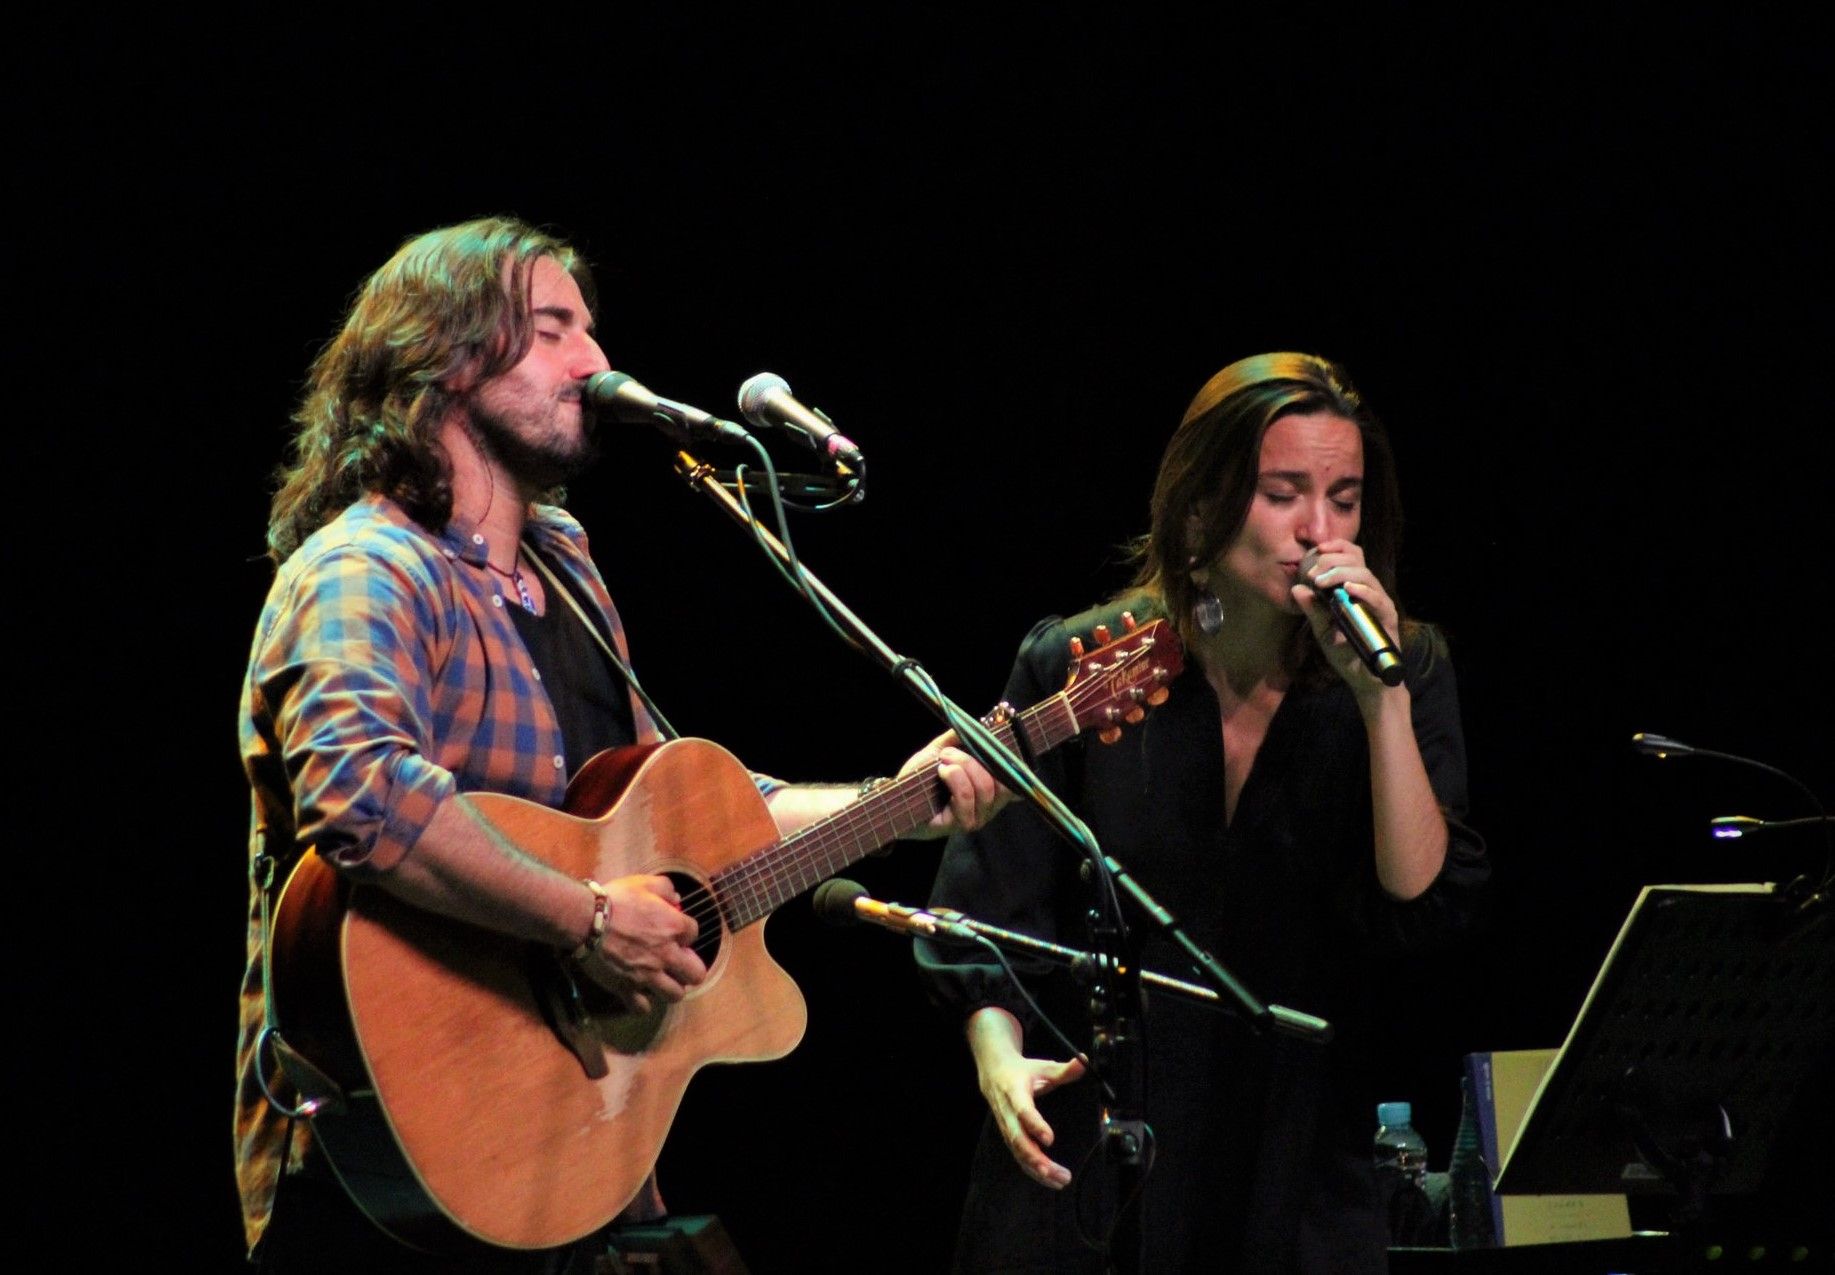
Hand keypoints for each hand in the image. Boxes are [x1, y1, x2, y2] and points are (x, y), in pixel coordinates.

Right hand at [579, 875, 705, 1012]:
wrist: (586, 920)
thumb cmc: (615, 900)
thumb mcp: (643, 883)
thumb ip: (665, 888)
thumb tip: (676, 898)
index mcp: (674, 927)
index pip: (695, 934)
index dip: (685, 933)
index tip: (674, 932)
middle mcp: (666, 955)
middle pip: (696, 974)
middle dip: (690, 969)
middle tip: (677, 963)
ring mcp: (648, 975)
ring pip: (675, 995)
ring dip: (671, 988)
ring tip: (662, 980)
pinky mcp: (627, 988)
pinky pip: (643, 1007)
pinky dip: (642, 1003)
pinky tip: (639, 993)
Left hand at [899, 730, 1009, 837]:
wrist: (896, 801)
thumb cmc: (921, 778)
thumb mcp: (941, 751)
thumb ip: (959, 737)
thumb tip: (977, 722)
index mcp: (991, 791)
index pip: (1016, 781)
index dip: (1012, 763)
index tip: (993, 744)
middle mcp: (989, 808)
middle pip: (1002, 783)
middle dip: (976, 760)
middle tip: (950, 752)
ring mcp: (975, 818)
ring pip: (984, 788)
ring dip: (963, 767)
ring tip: (943, 762)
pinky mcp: (958, 825)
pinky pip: (966, 798)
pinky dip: (955, 779)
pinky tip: (941, 772)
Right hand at [967, 1008, 1087, 1188]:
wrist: (994, 1073)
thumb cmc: (1022, 1071)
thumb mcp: (1043, 1067)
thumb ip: (1064, 1069)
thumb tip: (1085, 1061)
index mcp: (1015, 1092)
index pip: (1023, 1111)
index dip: (1035, 1125)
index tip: (1050, 1139)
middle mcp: (1007, 1113)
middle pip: (1019, 1140)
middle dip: (1037, 1159)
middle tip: (1059, 1173)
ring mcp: (1006, 1127)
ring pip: (1018, 1153)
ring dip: (1038, 1170)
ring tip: (1060, 1181)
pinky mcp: (1008, 1137)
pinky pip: (1019, 1157)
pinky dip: (1033, 1171)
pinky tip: (1050, 1180)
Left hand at [1292, 538, 1400, 699]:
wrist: (1364, 679)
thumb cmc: (1345, 652)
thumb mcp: (1322, 630)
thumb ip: (1312, 609)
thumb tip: (1296, 588)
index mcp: (1354, 589)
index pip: (1351, 556)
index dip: (1336, 547)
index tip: (1316, 549)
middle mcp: (1369, 591)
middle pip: (1357, 560)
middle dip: (1333, 561)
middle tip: (1313, 573)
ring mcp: (1379, 602)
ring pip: (1366, 575)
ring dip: (1342, 573)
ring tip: (1322, 581)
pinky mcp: (1387, 617)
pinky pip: (1378, 598)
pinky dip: (1362, 591)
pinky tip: (1347, 589)